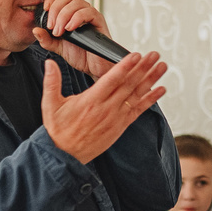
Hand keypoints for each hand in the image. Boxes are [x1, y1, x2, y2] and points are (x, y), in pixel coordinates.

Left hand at [31, 0, 115, 78]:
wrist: (93, 67)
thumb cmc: (79, 54)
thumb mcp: (58, 46)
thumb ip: (46, 39)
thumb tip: (35, 30)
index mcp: (70, 11)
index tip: (45, 9)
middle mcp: (80, 9)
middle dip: (55, 11)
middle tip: (52, 27)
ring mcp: (90, 13)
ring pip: (76, 3)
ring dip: (63, 16)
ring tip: (60, 32)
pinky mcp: (98, 20)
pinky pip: (87, 12)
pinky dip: (76, 19)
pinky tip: (70, 29)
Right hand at [43, 49, 166, 167]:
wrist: (65, 155)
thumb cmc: (58, 130)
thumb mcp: (50, 104)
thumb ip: (52, 82)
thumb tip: (49, 63)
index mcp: (91, 101)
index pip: (112, 80)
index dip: (125, 66)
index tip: (136, 55)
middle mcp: (106, 109)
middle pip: (129, 84)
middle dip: (143, 68)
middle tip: (155, 55)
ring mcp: (115, 118)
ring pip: (136, 95)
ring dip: (151, 80)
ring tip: (162, 67)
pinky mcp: (120, 126)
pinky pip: (138, 111)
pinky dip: (150, 100)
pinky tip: (160, 90)